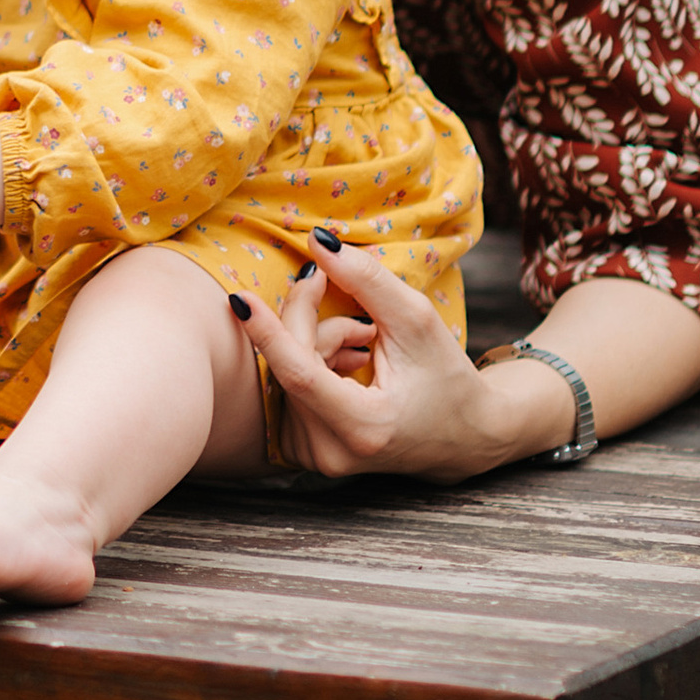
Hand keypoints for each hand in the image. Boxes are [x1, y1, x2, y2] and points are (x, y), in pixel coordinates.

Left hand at [229, 236, 520, 480]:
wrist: (461, 436)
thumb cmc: (445, 376)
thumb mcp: (416, 320)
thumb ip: (366, 280)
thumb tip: (315, 241)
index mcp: (366, 427)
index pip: (300, 375)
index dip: (268, 332)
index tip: (238, 298)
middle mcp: (332, 452)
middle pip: (291, 363)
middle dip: (314, 322)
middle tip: (358, 317)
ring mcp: (314, 458)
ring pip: (286, 374)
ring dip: (318, 345)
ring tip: (365, 348)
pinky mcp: (302, 453)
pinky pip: (286, 391)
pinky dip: (312, 366)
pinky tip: (349, 367)